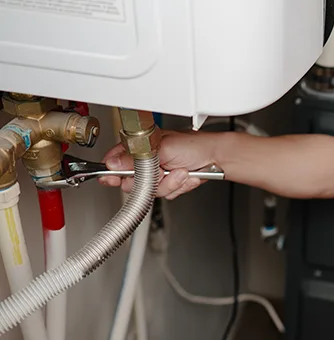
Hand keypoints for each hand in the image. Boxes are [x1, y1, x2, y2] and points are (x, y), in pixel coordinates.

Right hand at [99, 130, 219, 199]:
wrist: (216, 158)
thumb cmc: (194, 145)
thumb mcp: (163, 148)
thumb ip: (136, 158)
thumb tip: (113, 163)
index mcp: (142, 146)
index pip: (117, 161)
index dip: (113, 172)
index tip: (111, 178)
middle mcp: (148, 160)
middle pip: (132, 181)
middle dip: (150, 180)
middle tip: (162, 172)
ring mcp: (159, 173)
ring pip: (151, 190)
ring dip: (169, 183)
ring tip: (180, 172)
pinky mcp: (170, 184)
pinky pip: (165, 194)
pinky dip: (177, 187)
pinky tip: (185, 177)